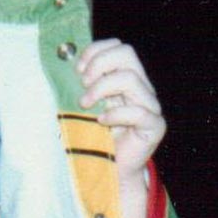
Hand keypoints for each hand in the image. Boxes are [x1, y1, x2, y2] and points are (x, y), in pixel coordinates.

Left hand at [76, 38, 165, 181]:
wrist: (109, 171)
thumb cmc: (94, 137)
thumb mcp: (84, 105)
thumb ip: (81, 85)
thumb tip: (63, 61)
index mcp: (126, 78)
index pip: (118, 47)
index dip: (96, 51)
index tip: (77, 69)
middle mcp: (141, 88)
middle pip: (127, 54)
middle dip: (99, 64)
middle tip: (82, 83)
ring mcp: (150, 106)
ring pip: (131, 78)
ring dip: (101, 89)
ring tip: (85, 105)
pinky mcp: (154, 126)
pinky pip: (138, 112)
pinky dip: (116, 114)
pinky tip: (101, 122)